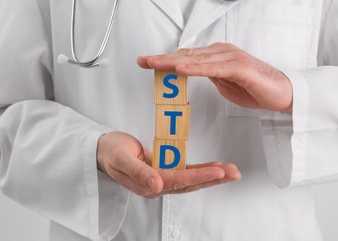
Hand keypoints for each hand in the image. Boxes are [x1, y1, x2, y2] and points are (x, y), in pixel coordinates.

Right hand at [97, 131, 240, 198]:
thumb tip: (157, 186)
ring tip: (230, 170)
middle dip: (214, 178)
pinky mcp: (164, 169)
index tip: (217, 172)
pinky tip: (214, 167)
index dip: (199, 176)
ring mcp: (162, 178)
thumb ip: (138, 173)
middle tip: (233, 173)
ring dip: (212, 175)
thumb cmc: (110, 153)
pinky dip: (201, 169)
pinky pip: (186, 171)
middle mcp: (158, 184)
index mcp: (147, 184)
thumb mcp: (121, 160)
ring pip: (191, 179)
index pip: (178, 181)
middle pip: (190, 183)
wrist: (104, 150)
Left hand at [138, 43, 292, 112]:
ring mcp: (230, 58)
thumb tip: (195, 72)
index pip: (187, 56)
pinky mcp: (238, 68)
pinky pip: (212, 68)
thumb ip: (210, 75)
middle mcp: (221, 53)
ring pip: (195, 59)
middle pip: (186, 55)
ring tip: (153, 63)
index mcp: (217, 56)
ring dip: (172, 61)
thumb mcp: (224, 83)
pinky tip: (180, 68)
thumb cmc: (256, 88)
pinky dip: (194, 68)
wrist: (283, 94)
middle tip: (143, 60)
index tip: (148, 62)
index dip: (166, 59)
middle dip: (162, 58)